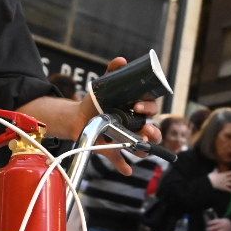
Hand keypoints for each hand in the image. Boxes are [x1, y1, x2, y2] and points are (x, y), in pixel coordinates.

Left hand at [95, 56, 162, 173]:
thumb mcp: (105, 85)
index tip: (137, 106)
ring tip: (142, 147)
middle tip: (145, 129)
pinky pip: (121, 160)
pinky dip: (124, 165)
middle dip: (153, 132)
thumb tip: (122, 60)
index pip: (150, 109)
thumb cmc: (97, 102)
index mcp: (136, 110)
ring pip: (141, 147)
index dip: (147, 108)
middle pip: (152, 131)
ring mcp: (125, 139)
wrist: (77, 117)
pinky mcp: (113, 149)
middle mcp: (135, 126)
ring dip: (144, 148)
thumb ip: (114, 72)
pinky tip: (126, 170)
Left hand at [205, 217, 230, 230]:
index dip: (210, 223)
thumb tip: (207, 222)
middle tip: (206, 229)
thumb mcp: (221, 219)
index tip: (207, 224)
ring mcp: (224, 230)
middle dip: (210, 229)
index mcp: (222, 221)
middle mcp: (223, 226)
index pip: (215, 221)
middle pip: (215, 227)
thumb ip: (215, 221)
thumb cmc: (223, 222)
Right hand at [208, 168, 230, 192]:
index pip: (230, 173)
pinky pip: (229, 189)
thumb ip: (215, 170)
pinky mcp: (223, 188)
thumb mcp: (213, 172)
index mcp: (223, 175)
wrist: (208, 182)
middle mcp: (225, 179)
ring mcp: (225, 183)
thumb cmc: (210, 177)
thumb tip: (216, 168)